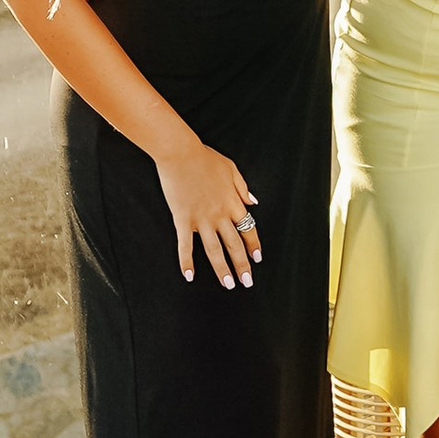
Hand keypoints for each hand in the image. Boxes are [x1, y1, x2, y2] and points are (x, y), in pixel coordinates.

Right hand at [154, 136, 260, 289]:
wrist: (181, 153)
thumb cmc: (205, 158)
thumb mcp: (232, 169)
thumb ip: (243, 189)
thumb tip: (254, 203)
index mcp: (233, 202)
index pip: (248, 228)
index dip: (254, 245)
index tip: (258, 258)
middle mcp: (220, 213)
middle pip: (234, 244)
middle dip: (242, 265)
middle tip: (247, 282)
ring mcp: (201, 218)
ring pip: (214, 249)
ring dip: (222, 268)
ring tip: (228, 284)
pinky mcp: (182, 219)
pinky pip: (185, 245)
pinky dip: (187, 261)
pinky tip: (189, 276)